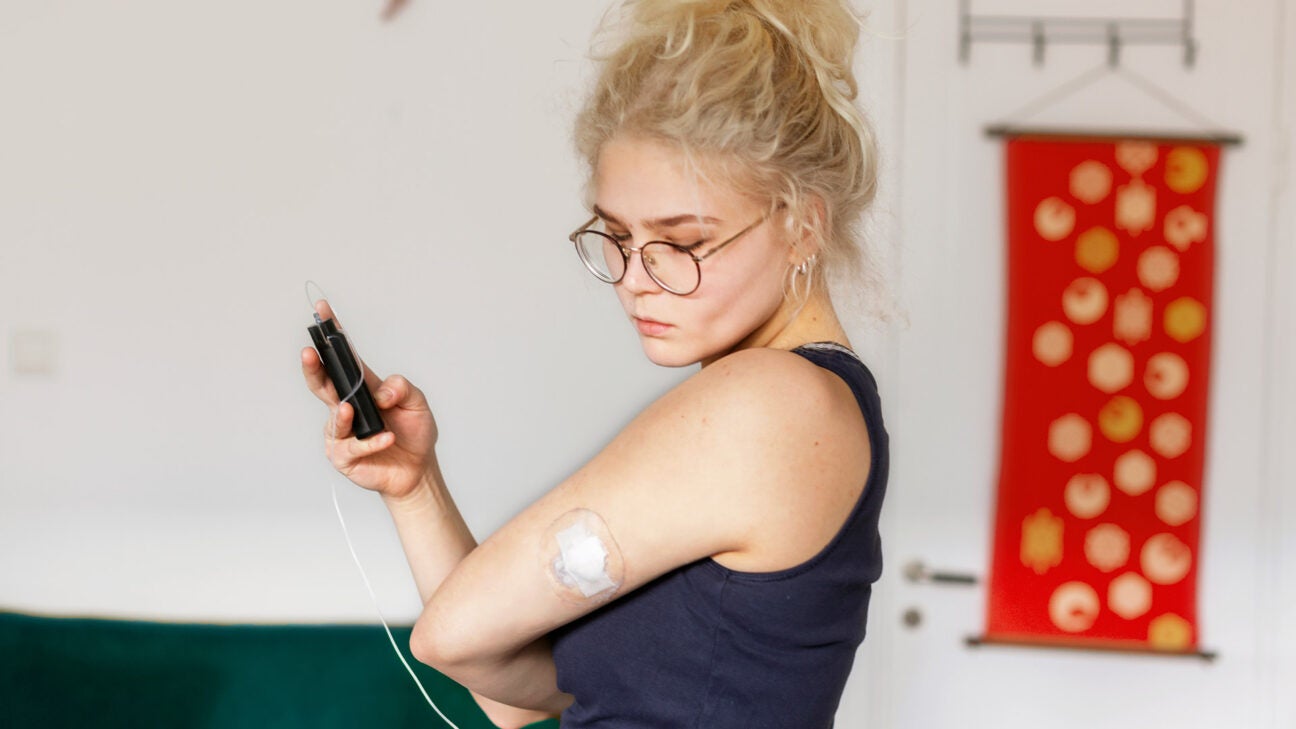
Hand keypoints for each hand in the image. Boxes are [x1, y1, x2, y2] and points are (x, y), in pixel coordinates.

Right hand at [301, 301, 437, 499]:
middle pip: (323, 383)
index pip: (343, 357)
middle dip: (314, 368)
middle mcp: (346, 406)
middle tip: (309, 353)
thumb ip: (402, 388)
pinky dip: (372, 442)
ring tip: (349, 408)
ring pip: (334, 418)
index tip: (322, 310)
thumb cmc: (414, 433)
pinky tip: (387, 438)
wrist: (419, 469)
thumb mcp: (417, 402)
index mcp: (362, 387)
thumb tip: (381, 393)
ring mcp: (341, 432)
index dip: (332, 334)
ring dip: (341, 413)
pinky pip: (353, 447)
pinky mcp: (344, 456)